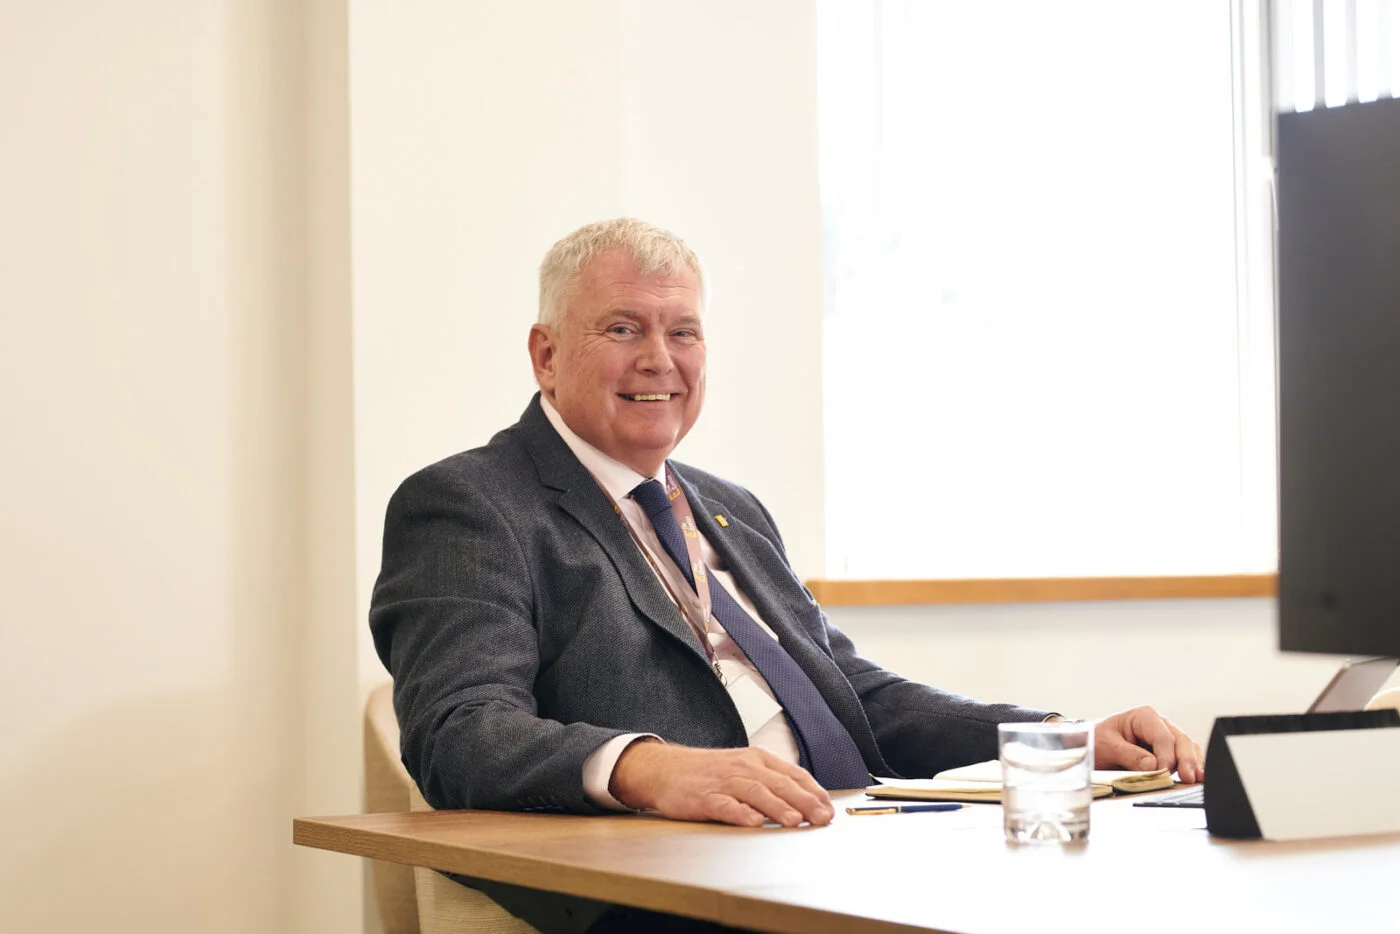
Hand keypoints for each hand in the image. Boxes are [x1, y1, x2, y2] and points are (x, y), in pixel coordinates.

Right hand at [609, 740, 834, 827]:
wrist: (668, 769)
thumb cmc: (710, 773)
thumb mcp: (745, 769)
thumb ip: (772, 783)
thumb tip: (805, 802)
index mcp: (758, 759)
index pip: (793, 774)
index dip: (813, 792)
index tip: (829, 808)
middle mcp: (744, 767)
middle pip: (779, 783)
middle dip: (804, 801)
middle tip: (821, 817)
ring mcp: (724, 781)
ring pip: (756, 792)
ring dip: (777, 807)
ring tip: (794, 821)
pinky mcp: (705, 797)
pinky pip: (725, 805)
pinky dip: (740, 813)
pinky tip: (753, 822)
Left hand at [1091, 706, 1203, 783]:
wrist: (1090, 744)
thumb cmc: (1097, 741)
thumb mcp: (1108, 747)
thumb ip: (1130, 755)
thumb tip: (1153, 765)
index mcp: (1144, 716)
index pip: (1163, 737)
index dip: (1166, 756)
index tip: (1164, 772)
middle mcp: (1158, 723)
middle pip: (1180, 741)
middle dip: (1186, 760)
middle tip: (1188, 778)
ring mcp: (1165, 736)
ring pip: (1187, 747)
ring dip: (1192, 763)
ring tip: (1196, 779)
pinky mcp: (1168, 750)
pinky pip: (1185, 755)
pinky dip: (1191, 765)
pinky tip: (1197, 777)